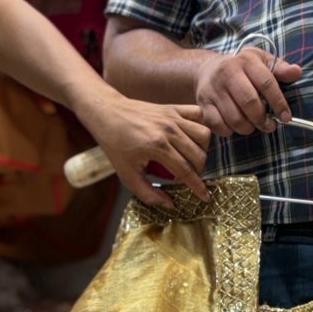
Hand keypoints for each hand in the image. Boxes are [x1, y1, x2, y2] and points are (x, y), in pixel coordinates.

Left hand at [92, 99, 212, 207]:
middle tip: (189, 177)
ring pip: (204, 135)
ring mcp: (172, 117)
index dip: (198, 186)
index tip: (205, 196)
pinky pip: (198, 115)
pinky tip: (194, 138)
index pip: (186, 170)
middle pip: (198, 155)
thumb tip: (170, 204)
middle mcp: (169, 130)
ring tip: (192, 158)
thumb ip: (148, 194)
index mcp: (157, 147)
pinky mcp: (173, 108)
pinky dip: (202, 126)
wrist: (107, 114)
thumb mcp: (127, 176)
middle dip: (199, 171)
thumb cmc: (115, 146)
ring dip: (203, 150)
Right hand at [196, 47, 302, 136]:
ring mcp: (213, 89)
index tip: (285, 117)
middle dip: (262, 119)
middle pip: (249, 102)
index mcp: (246, 61)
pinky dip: (229, 131)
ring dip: (247, 128)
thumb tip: (297, 72)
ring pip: (234, 117)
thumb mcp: (261, 61)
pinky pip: (218, 125)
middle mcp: (228, 72)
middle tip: (269, 126)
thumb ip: (279, 68)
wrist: (207, 69)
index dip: (278, 103)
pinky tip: (235, 127)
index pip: (266, 83)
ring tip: (253, 126)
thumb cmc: (241, 67)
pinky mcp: (203, 104)